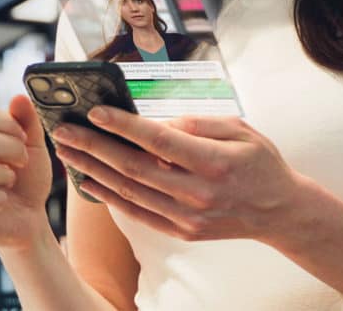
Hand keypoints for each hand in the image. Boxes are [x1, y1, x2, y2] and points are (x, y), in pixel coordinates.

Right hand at [0, 95, 52, 249]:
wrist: (30, 219)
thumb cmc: (27, 179)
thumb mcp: (33, 146)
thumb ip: (27, 121)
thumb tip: (18, 96)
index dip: (3, 121)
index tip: (23, 136)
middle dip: (7, 149)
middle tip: (23, 160)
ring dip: (2, 175)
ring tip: (11, 180)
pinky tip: (3, 200)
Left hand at [51, 107, 306, 243]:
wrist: (279, 211)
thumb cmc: (258, 162)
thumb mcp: (239, 129)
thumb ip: (198, 124)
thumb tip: (158, 122)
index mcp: (213, 162)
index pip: (158, 141)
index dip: (123, 125)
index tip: (94, 111)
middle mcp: (197, 193)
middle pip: (134, 167)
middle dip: (93, 147)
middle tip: (63, 131)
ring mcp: (187, 217)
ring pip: (130, 192)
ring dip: (93, 171)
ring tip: (67, 153)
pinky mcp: (181, 232)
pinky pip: (138, 214)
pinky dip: (110, 197)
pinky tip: (89, 180)